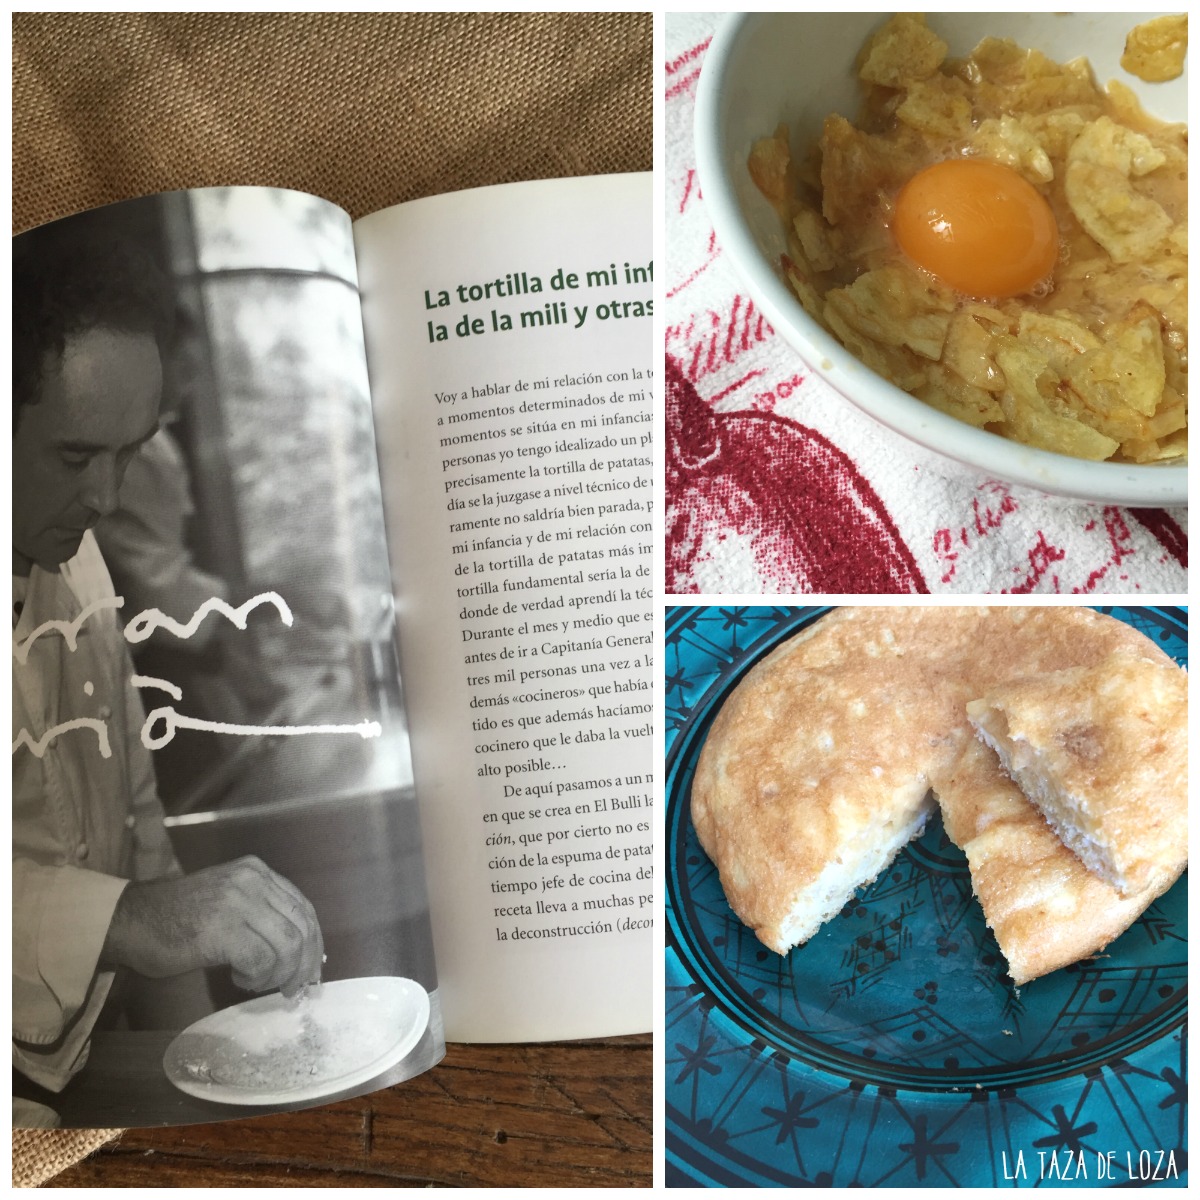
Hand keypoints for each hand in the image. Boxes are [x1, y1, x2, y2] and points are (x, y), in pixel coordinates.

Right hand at [103, 856, 323, 996]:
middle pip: (302, 926)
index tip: (312, 969)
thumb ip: (262, 913)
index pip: (303, 908)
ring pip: (287, 945)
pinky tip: (237, 979)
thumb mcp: (228, 900)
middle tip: (294, 989)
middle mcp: (252, 881)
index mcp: (257, 872)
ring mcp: (237, 902)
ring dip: (279, 974)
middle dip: (304, 964)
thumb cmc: (177, 918)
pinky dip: (256, 978)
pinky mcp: (221, 929)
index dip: (313, 942)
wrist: (130, 920)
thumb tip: (301, 950)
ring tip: (257, 982)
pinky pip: (261, 961)